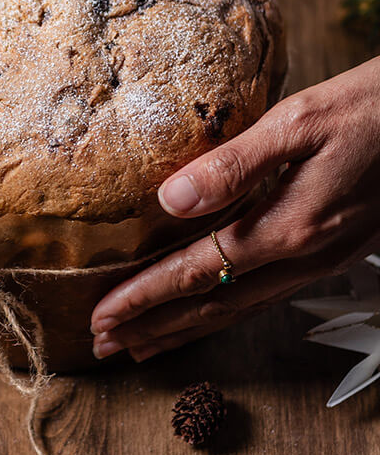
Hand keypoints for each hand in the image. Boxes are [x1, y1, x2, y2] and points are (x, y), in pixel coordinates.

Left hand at [90, 57, 379, 361]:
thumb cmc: (368, 109)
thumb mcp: (298, 120)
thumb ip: (234, 163)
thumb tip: (170, 199)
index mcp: (288, 227)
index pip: (196, 271)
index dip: (145, 296)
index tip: (101, 315)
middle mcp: (303, 257)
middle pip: (212, 305)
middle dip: (153, 327)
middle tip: (101, 345)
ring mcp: (320, 262)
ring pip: (239, 309)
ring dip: (184, 330)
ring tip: (139, 346)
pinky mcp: (331, 255)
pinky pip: (265, 298)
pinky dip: (225, 314)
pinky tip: (206, 315)